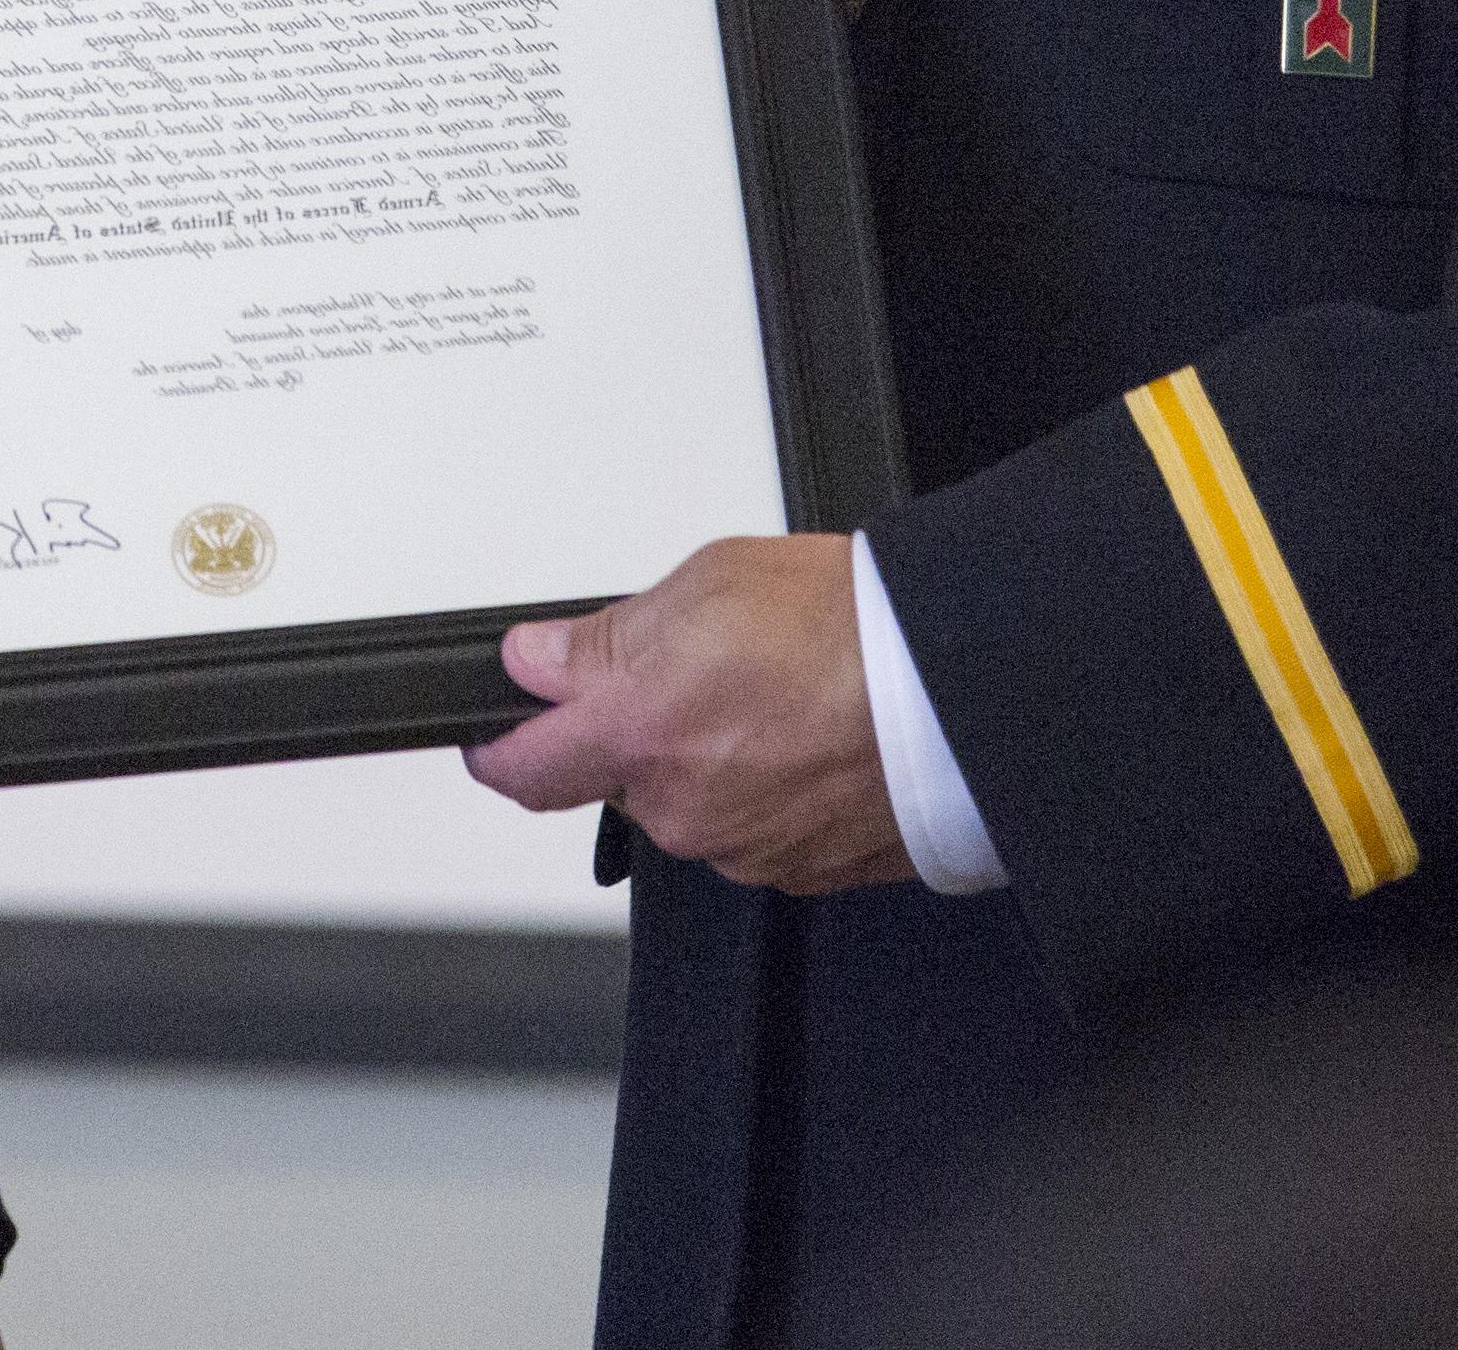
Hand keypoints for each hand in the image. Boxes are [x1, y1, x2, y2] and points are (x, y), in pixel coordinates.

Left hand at [458, 532, 915, 895]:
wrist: (959, 692)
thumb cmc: (850, 627)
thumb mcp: (705, 584)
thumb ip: (605, 637)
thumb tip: (538, 660)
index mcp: (639, 733)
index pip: (525, 770)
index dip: (501, 751)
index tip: (498, 734)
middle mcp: (681, 809)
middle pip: (622, 779)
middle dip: (643, 729)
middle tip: (704, 668)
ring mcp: (745, 850)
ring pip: (693, 803)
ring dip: (712, 758)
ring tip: (777, 694)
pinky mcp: (802, 873)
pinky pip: (757, 829)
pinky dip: (769, 789)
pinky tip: (811, 737)